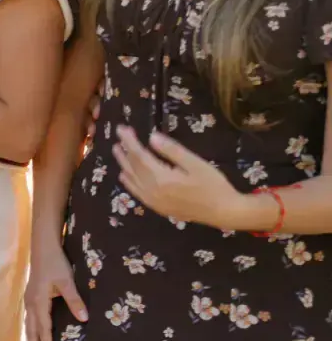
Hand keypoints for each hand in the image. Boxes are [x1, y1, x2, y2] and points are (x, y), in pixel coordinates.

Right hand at [22, 235, 86, 340]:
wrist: (42, 247)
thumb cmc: (55, 263)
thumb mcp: (67, 281)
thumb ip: (75, 301)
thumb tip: (84, 320)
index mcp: (38, 302)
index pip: (44, 329)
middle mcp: (30, 304)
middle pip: (31, 333)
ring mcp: (28, 301)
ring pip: (28, 328)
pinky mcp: (30, 298)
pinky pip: (29, 321)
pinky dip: (31, 333)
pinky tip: (34, 337)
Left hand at [114, 126, 254, 227]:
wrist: (223, 212)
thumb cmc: (212, 185)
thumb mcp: (195, 163)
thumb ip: (172, 151)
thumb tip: (151, 137)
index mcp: (161, 178)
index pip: (139, 156)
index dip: (129, 141)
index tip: (121, 128)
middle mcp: (152, 191)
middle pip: (132, 167)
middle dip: (124, 150)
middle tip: (118, 136)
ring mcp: (153, 201)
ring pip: (132, 180)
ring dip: (123, 164)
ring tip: (117, 151)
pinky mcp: (158, 208)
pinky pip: (136, 192)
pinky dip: (128, 181)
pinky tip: (125, 175)